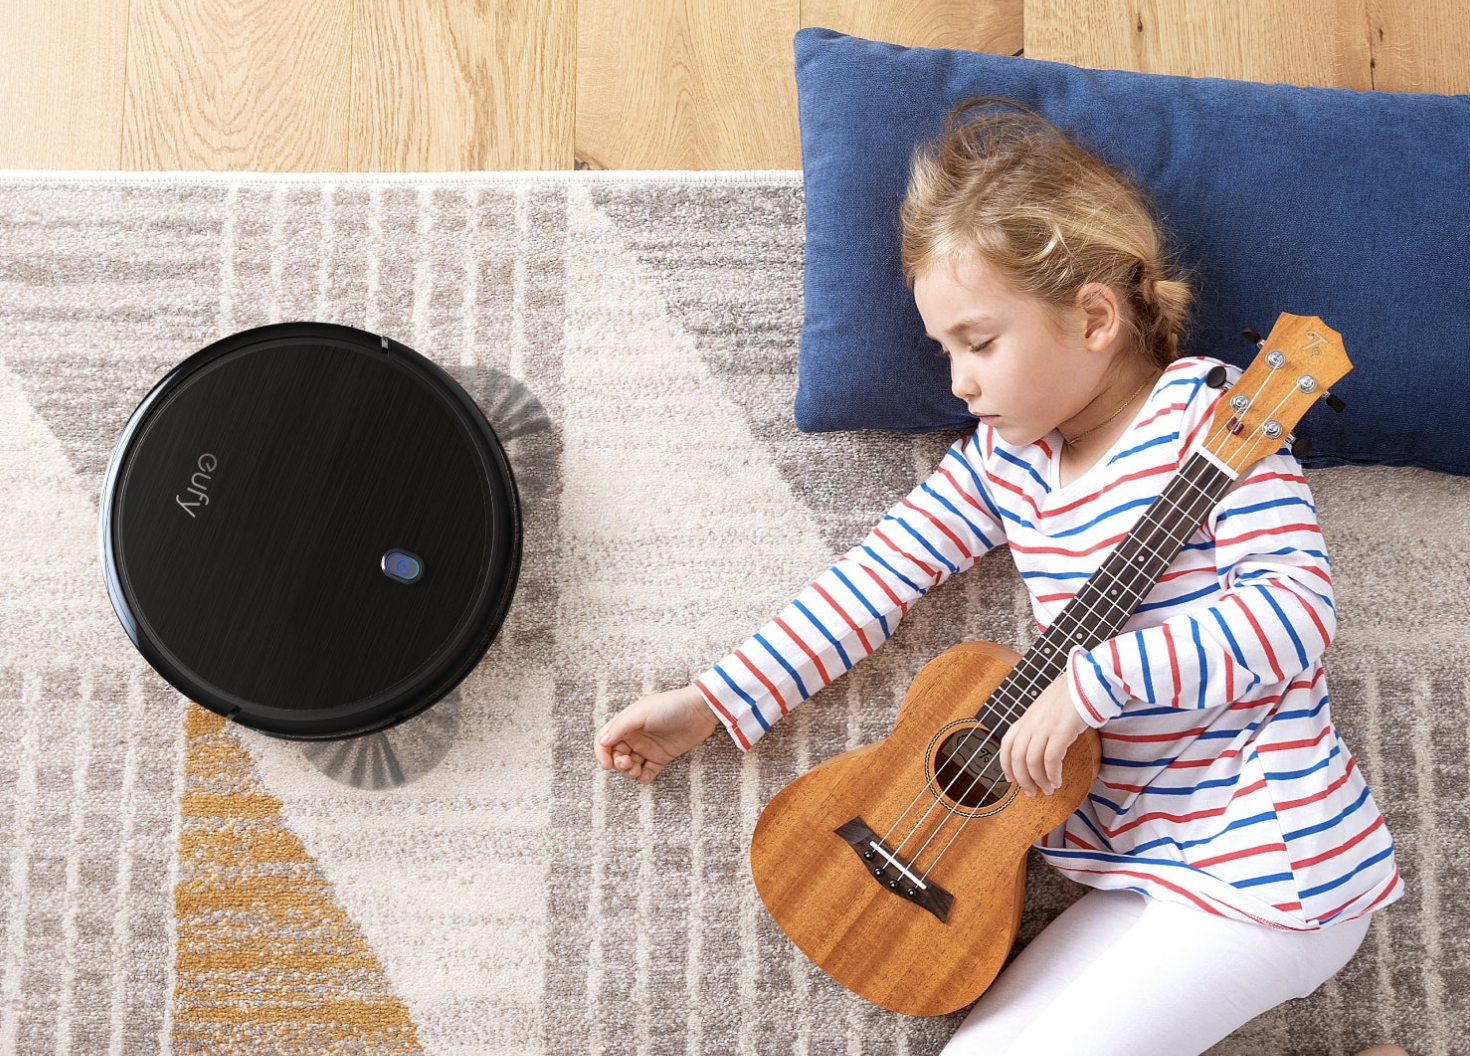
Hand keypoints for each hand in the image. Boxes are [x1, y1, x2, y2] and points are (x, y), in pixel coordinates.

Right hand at [594, 684, 720, 783]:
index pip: (605, 740)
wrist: (699, 711)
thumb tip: (602, 742)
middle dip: (618, 764)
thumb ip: (621, 727)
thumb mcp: (641, 713)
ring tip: (637, 770)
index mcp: (626, 723)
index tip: (606, 765)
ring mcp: (647, 748)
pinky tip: (646, 775)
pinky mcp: (661, 758)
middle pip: (616, 756)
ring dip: (629, 772)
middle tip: (628, 764)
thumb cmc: (670, 706)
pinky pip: (647, 772)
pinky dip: (643, 777)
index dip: (601, 753)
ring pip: (630, 766)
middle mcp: (634, 736)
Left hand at [999, 673, 1090, 796]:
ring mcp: (1046, 725)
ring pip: (1032, 761)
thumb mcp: (1048, 707)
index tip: (1010, 779)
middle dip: (1022, 779)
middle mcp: (1032, 722)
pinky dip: (1052, 774)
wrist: (1089, 680)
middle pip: (1017, 757)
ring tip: (1048, 790)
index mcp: (1028, 717)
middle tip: (1031, 792)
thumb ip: (1041, 723)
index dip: (1005, 763)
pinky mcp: (1062, 730)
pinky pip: (1051, 759)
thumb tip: (1041, 743)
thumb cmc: (1073, 694)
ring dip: (1038, 780)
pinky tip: (1057, 781)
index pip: (1007, 743)